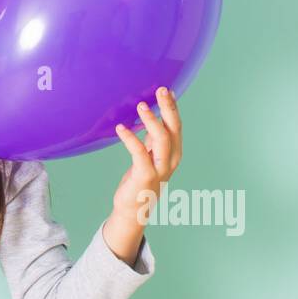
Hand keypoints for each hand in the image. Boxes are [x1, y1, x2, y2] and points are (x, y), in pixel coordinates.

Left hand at [111, 87, 182, 227]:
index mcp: (174, 152)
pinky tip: (121, 128)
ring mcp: (160, 169)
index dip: (173, 107)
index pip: (176, 125)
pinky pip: (140, 153)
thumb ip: (153, 137)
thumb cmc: (141, 178)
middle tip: (160, 90)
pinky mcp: (145, 176)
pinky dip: (131, 139)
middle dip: (168, 108)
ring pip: (162, 139)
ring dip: (152, 121)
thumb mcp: (150, 154)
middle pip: (174, 129)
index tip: (168, 90)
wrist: (134, 209)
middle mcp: (171, 159)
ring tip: (141, 105)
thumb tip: (151, 112)